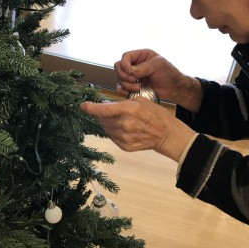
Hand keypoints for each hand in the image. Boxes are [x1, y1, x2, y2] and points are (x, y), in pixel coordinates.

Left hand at [80, 98, 195, 161]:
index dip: (90, 108)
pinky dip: (114, 131)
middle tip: (112, 111)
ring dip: (108, 123)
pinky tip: (125, 129)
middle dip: (102, 114)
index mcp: (128, 110)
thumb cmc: (154, 113)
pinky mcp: (125, 146)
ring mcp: (124, 137)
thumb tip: (104, 105)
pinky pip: (112, 137)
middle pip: (102, 119)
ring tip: (122, 120)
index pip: (103, 110)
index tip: (82, 106)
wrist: (166, 134)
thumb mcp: (140, 100)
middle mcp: (124, 124)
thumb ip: (120, 103)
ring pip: (106, 128)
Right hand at [114, 49, 202, 111]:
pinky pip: (121, 88)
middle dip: (125, 75)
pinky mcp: (132, 87)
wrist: (174, 88)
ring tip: (139, 87)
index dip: (125, 64)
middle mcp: (135, 65)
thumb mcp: (158, 65)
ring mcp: (133, 76)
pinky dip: (123, 91)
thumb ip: (143, 67)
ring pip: (119, 78)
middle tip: (135, 80)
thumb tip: (129, 71)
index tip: (131, 72)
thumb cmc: (169, 73)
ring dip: (127, 84)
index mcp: (141, 55)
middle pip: (118, 67)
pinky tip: (132, 91)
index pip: (125, 56)